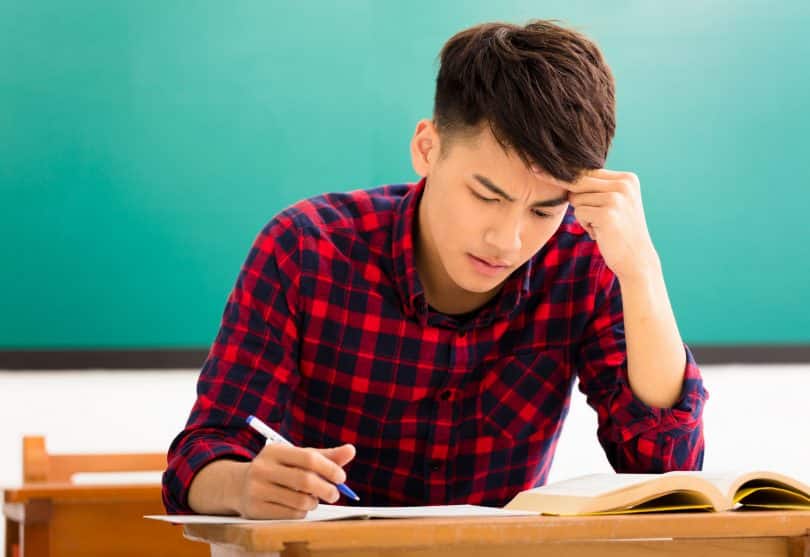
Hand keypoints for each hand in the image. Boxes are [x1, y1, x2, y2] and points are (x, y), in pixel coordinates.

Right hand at [235, 443, 355, 518]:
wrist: (239, 485)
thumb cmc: (278, 469)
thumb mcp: (296, 458)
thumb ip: (324, 456)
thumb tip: (351, 450)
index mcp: (275, 451)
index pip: (309, 458)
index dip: (330, 469)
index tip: (341, 477)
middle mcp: (263, 468)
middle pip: (305, 481)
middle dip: (326, 489)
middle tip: (335, 494)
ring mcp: (256, 489)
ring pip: (300, 501)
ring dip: (313, 503)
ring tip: (313, 500)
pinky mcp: (255, 509)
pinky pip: (290, 515)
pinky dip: (301, 513)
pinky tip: (298, 507)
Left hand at [560, 169, 659, 281]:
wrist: (636, 259)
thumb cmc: (619, 230)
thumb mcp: (614, 202)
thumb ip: (596, 187)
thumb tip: (560, 174)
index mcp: (627, 178)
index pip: (588, 171)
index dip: (570, 179)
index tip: (541, 171)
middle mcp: (624, 184)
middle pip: (579, 180)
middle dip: (573, 196)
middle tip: (590, 215)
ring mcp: (616, 199)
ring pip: (576, 198)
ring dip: (583, 215)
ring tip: (602, 226)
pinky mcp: (607, 214)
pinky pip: (578, 212)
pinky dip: (585, 224)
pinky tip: (601, 233)